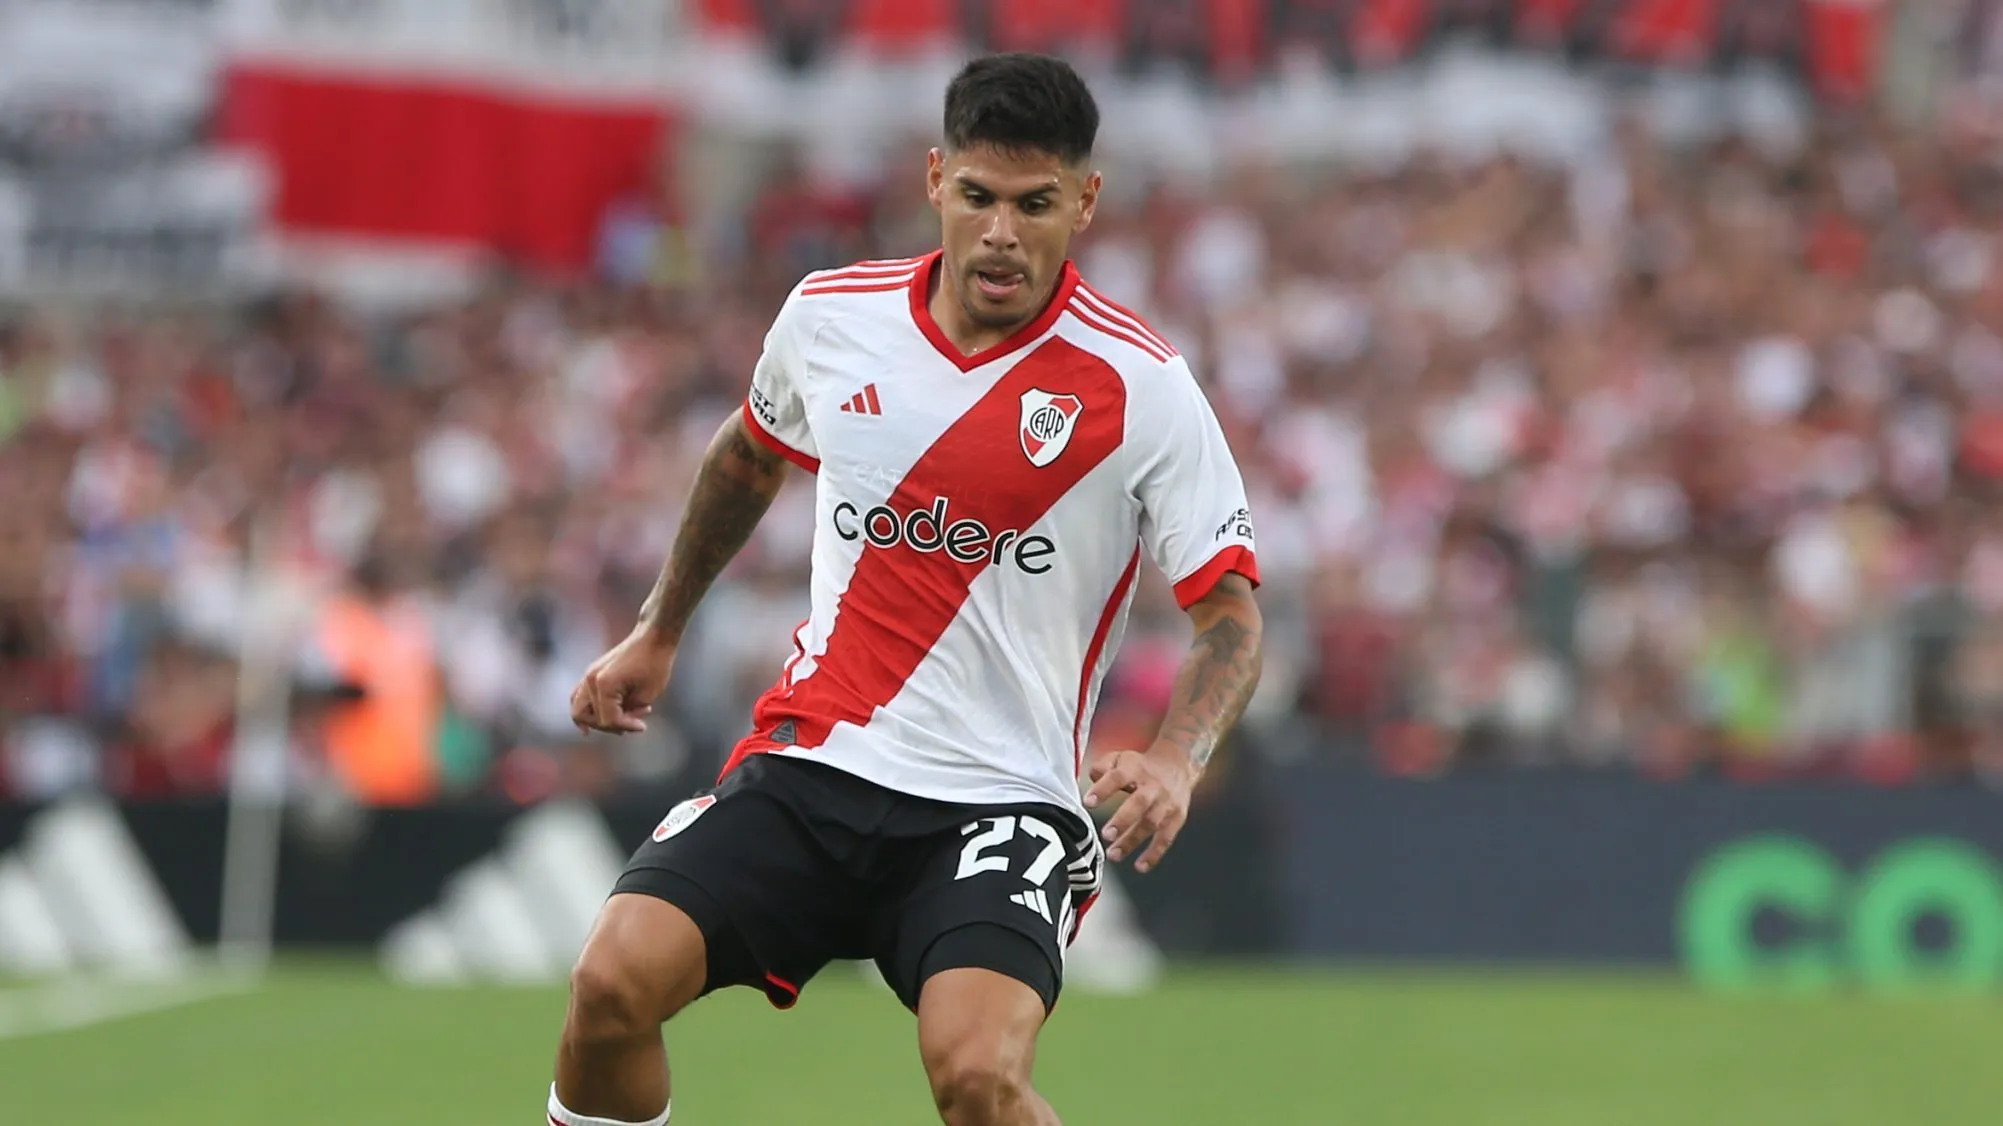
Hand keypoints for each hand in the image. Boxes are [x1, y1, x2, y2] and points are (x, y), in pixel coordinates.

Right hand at [570, 628, 675, 735]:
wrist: (653, 638)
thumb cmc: (654, 664)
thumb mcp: (647, 695)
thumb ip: (629, 712)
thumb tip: (618, 724)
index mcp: (604, 685)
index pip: (608, 720)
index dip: (626, 726)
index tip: (642, 725)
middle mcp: (591, 680)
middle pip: (586, 717)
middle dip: (609, 726)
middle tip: (631, 722)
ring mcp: (588, 675)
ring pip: (577, 708)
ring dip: (594, 721)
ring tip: (613, 726)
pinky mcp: (591, 673)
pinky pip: (579, 697)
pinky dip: (586, 710)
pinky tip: (591, 723)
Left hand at [1082, 745, 1198, 873]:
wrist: (1178, 765)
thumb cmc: (1142, 767)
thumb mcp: (1121, 758)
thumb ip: (1103, 766)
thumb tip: (1093, 776)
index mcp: (1136, 769)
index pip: (1118, 776)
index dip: (1103, 789)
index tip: (1088, 802)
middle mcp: (1153, 786)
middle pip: (1139, 802)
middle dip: (1123, 820)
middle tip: (1107, 835)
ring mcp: (1166, 803)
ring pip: (1151, 823)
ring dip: (1133, 840)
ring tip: (1115, 854)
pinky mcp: (1177, 818)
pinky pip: (1166, 838)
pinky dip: (1154, 854)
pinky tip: (1141, 866)